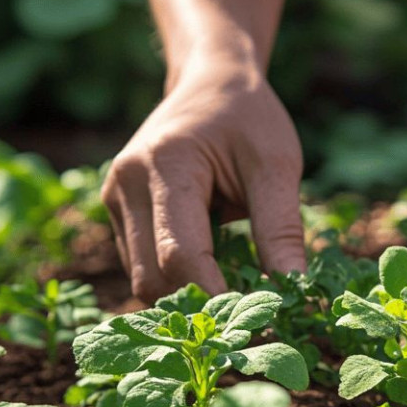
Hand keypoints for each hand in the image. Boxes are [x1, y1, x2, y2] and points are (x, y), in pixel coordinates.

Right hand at [103, 59, 304, 303]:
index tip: (254, 324)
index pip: (181, 254)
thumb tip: (293, 291)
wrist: (209, 82)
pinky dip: (176, 280)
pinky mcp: (116, 212)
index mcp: (166, 165)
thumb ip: (281, 227)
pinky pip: (142, 265)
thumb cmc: (248, 119)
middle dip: (198, 306)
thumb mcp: (277, 164)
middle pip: (153, 276)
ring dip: (186, 296)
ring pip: (142, 279)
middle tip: (248, 321)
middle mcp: (126, 183)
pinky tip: (211, 271)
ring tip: (234, 295)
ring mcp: (113, 198)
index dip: (214, 297)